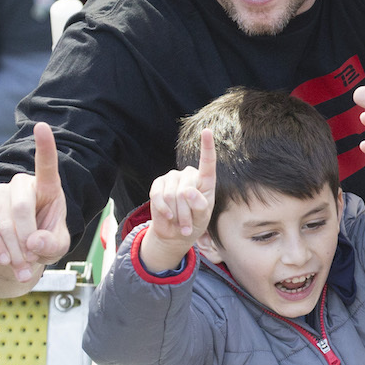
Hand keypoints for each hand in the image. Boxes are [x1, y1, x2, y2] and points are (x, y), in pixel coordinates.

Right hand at [0, 122, 69, 284]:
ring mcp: (0, 195)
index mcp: (48, 188)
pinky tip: (4, 260)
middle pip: (21, 206)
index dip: (44, 145)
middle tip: (31, 259)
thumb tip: (33, 242)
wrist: (15, 254)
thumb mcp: (57, 247)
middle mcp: (22, 185)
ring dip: (12, 247)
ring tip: (21, 266)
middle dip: (26, 237)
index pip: (47, 164)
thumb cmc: (43, 242)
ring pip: (2, 219)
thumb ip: (52, 245)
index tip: (42, 126)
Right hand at [139, 129, 215, 272]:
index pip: (207, 162)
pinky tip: (167, 217)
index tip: (207, 131)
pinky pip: (158, 197)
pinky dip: (163, 211)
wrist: (174, 233)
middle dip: (186, 214)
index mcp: (205, 180)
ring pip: (172, 196)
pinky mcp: (157, 184)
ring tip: (179, 223)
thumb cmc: (193, 224)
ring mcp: (172, 178)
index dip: (207, 146)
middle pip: (186, 192)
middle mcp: (188, 175)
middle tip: (187, 227)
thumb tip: (188, 191)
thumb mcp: (202, 218)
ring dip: (176, 215)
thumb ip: (200, 206)